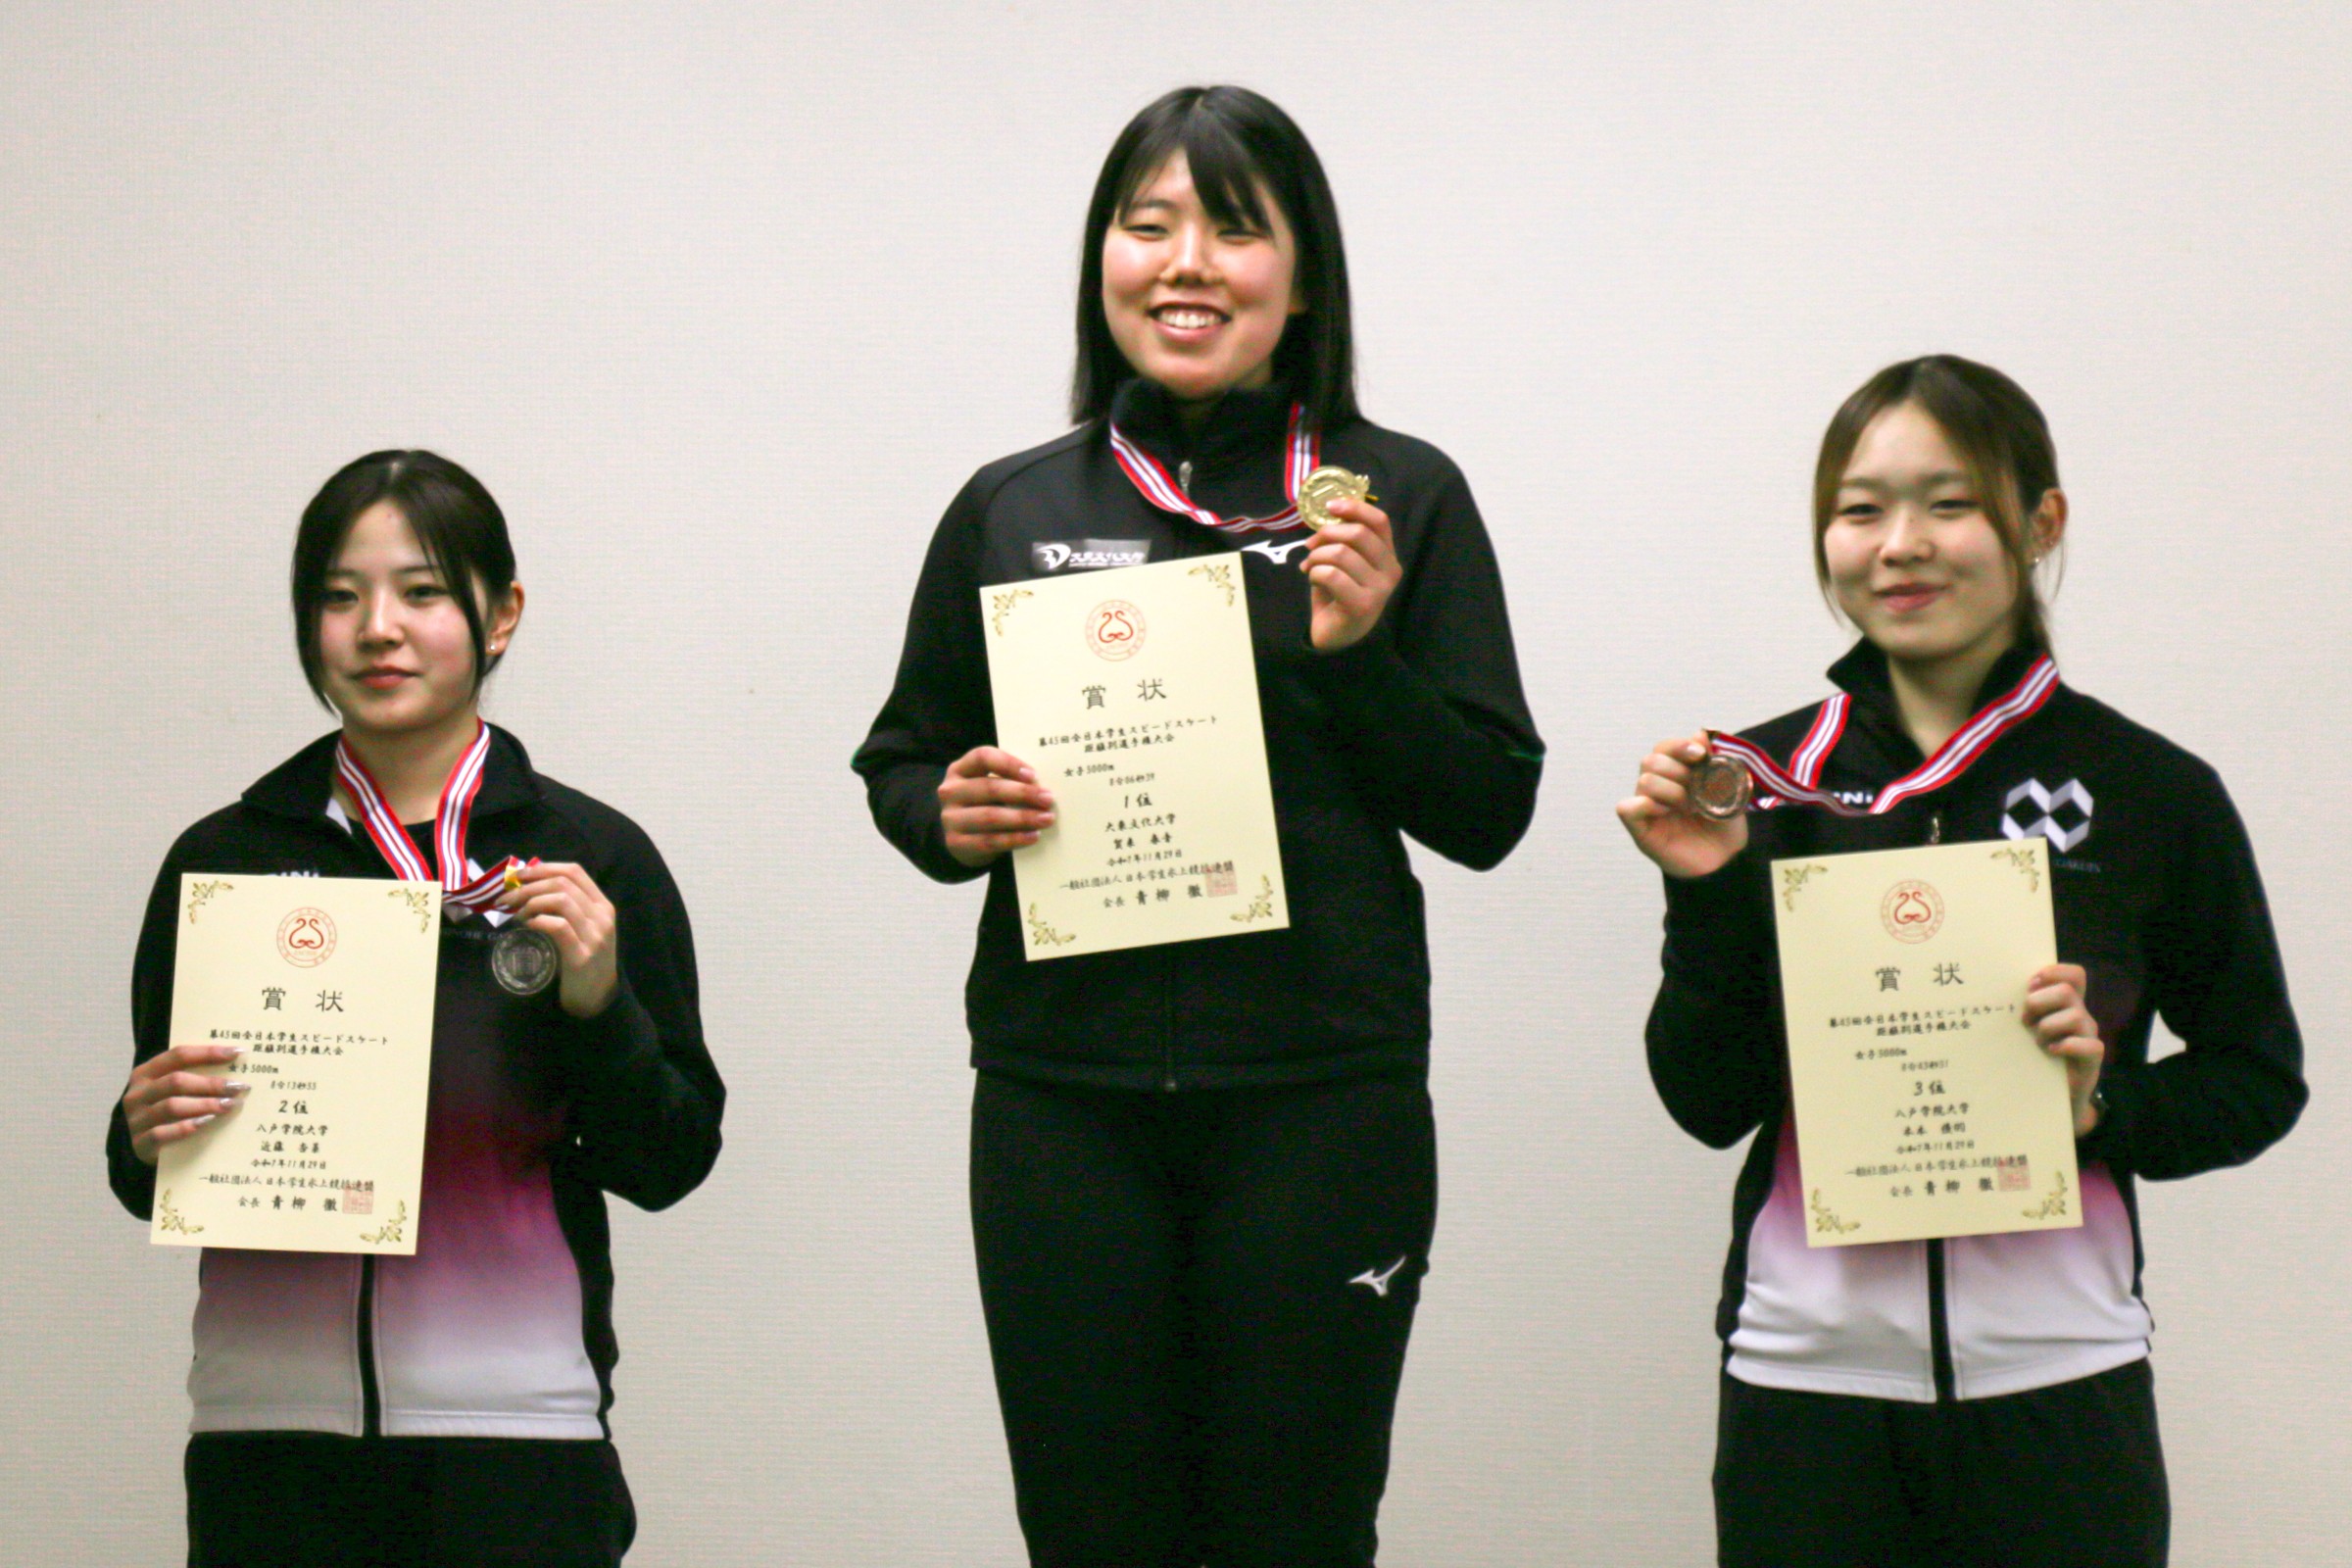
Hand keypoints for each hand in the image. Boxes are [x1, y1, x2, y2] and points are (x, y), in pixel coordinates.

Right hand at [122, 1044, 248, 1165]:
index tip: (237, 1052)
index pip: (178, 1056)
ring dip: (205, 1104)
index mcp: (145, 1073)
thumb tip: (235, 1068)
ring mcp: (136, 1119)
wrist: (144, 1149)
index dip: (208, 1053)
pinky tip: (207, 1122)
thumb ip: (194, 1078)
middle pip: (176, 1081)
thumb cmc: (167, 1114)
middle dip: (211, 1083)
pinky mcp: (140, 1143)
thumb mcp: (173, 1092)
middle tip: (239, 1087)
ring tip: (229, 1105)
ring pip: (171, 1106)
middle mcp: (137, 1094)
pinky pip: (162, 1133)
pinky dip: (186, 1127)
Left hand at [498, 862, 619, 1018]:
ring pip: (560, 900)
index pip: (575, 871)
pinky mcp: (581, 955)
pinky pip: (558, 926)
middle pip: (562, 884)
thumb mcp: (582, 928)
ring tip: (516, 914)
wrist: (597, 997)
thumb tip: (528, 888)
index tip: (519, 875)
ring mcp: (594, 935)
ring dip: (530, 903)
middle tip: (507, 898)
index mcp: (602, 905)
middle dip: (529, 886)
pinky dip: (538, 921)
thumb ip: (566, 909)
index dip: (543, 868)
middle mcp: (602, 916)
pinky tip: (527, 926)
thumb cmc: (584, 960)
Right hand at [938, 746, 1053, 869]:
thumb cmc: (983, 805)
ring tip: (1046, 819)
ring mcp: (950, 818)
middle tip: (1048, 799)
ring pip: (990, 816)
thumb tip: (1043, 785)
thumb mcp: (988, 787)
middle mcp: (950, 791)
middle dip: (1023, 793)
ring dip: (1023, 818)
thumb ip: (1008, 780)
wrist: (961, 839)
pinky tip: (1033, 836)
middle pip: (989, 787)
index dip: (1009, 764)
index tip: (1034, 774)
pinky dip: (1014, 839)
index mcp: (960, 769)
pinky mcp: (955, 842)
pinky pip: (989, 841)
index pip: (982, 757)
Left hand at [1301, 496, 1400, 651]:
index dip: (1354, 508)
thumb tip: (1327, 513)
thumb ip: (1343, 539)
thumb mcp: (1345, 561)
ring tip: (1310, 566)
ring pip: (1340, 553)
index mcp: (1388, 556)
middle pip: (1358, 534)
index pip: (1379, 521)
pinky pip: (1331, 574)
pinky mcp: (1362, 605)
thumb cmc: (1339, 594)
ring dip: (1316, 557)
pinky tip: (1313, 579)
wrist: (1338, 636)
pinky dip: (1314, 573)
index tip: (1329, 506)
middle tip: (1311, 545)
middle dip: (1326, 534)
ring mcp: (1379, 590)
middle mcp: (1390, 571)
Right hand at [1616, 731, 1749, 878]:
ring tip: (1689, 808)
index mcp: (1675, 773)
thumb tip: (1701, 732)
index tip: (1700, 755)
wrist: (1726, 858)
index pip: (1664, 748)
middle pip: (1651, 760)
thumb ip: (1714, 760)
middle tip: (1698, 791)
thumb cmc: (1723, 824)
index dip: (1679, 746)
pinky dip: (1646, 805)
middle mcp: (1657, 786)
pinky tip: (1666, 814)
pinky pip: (1626, 808)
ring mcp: (1647, 807)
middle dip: (1679, 772)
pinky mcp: (1640, 828)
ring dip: (1672, 792)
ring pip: (1645, 781)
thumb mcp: (1728, 788)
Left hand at [2025, 963, 2104, 1136]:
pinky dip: (2066, 1046)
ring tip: (2036, 1043)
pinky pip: (2089, 1045)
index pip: (2074, 975)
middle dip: (2039, 1002)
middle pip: (2067, 992)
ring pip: (2075, 1016)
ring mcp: (2089, 1036)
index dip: (2055, 972)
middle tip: (2024, 1020)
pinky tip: (2050, 1053)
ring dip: (2048, 1027)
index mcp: (2066, 1004)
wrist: (2049, 1096)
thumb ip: (2020, 1009)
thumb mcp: (2025, 1029)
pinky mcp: (2093, 1059)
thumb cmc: (2031, 1056)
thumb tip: (1992, 991)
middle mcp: (2081, 1016)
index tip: (2030, 984)